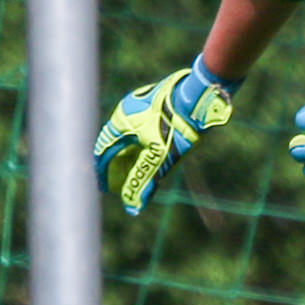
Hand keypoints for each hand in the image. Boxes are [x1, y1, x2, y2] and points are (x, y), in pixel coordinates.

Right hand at [94, 60, 234, 215]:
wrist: (201, 97)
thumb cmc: (178, 126)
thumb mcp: (159, 158)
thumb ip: (143, 181)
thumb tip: (132, 207)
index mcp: (121, 122)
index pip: (103, 151)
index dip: (103, 172)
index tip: (105, 189)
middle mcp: (127, 111)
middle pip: (116, 144)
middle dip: (117, 167)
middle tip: (118, 186)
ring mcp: (142, 104)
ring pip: (130, 136)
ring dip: (129, 157)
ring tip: (133, 175)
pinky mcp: (157, 103)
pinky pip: (142, 128)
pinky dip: (141, 146)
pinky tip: (150, 157)